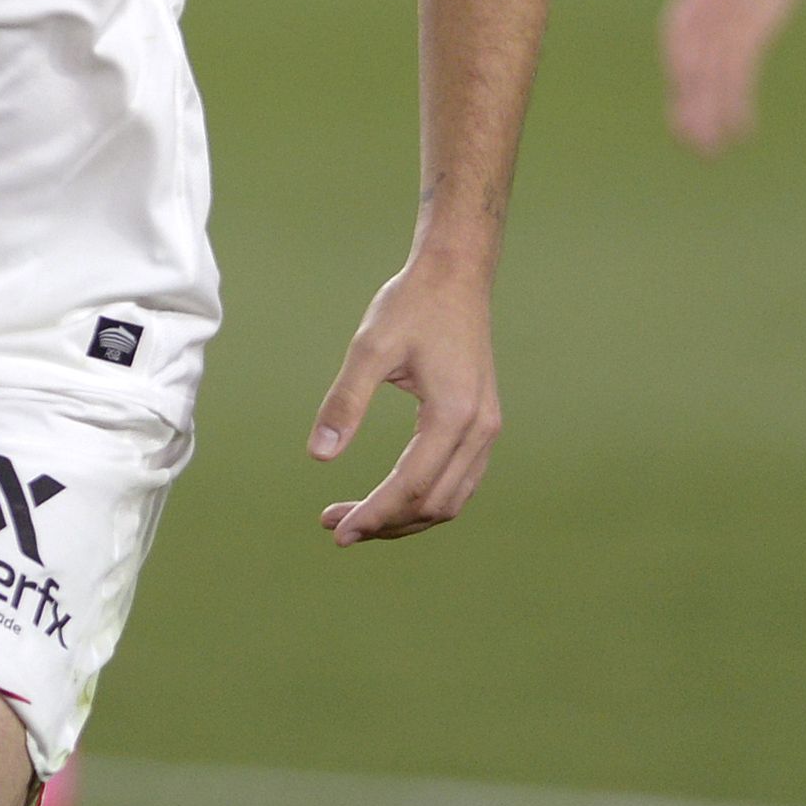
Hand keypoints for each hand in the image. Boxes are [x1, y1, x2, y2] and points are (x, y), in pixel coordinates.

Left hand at [307, 252, 500, 544]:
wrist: (455, 274)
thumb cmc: (412, 305)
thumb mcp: (369, 347)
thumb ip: (345, 402)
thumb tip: (318, 457)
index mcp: (454, 414)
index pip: (411, 487)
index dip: (373, 514)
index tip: (336, 531)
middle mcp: (480, 430)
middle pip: (433, 504)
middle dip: (384, 523)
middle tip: (334, 525)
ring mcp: (487, 429)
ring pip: (450, 500)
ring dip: (404, 518)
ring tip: (356, 517)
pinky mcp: (483, 424)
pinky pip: (459, 481)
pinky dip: (425, 499)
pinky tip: (390, 496)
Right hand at [650, 0, 805, 152]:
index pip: (682, 30)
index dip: (682, 58)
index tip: (682, 84)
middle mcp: (704, 16)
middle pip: (694, 67)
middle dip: (691, 102)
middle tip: (691, 140)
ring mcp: (726, 31)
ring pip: (713, 81)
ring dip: (708, 115)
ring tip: (707, 153)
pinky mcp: (750, 39)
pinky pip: (739, 78)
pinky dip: (736, 104)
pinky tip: (739, 134)